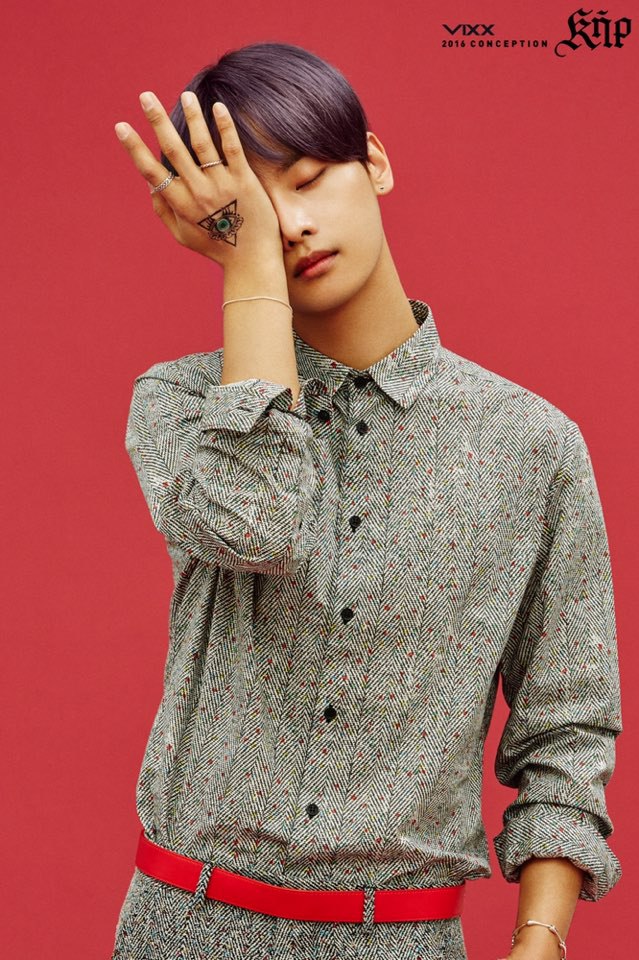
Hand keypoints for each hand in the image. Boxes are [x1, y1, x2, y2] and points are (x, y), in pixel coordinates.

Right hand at [114, 91, 282, 265]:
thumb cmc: (216, 248)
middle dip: (157, 121)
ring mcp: (222, 185)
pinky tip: (217, 107)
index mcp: (180, 205)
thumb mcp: (183, 235)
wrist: (252, 261)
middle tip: (145, 96)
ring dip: (192, 117)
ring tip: (185, 95)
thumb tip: (149, 183)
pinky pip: (232, 149)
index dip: (135, 148)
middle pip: (173, 150)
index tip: (121, 126)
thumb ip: (164, 210)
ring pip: (202, 144)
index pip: (152, 171)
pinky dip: (224, 127)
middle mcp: (198, 192)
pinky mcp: (244, 181)